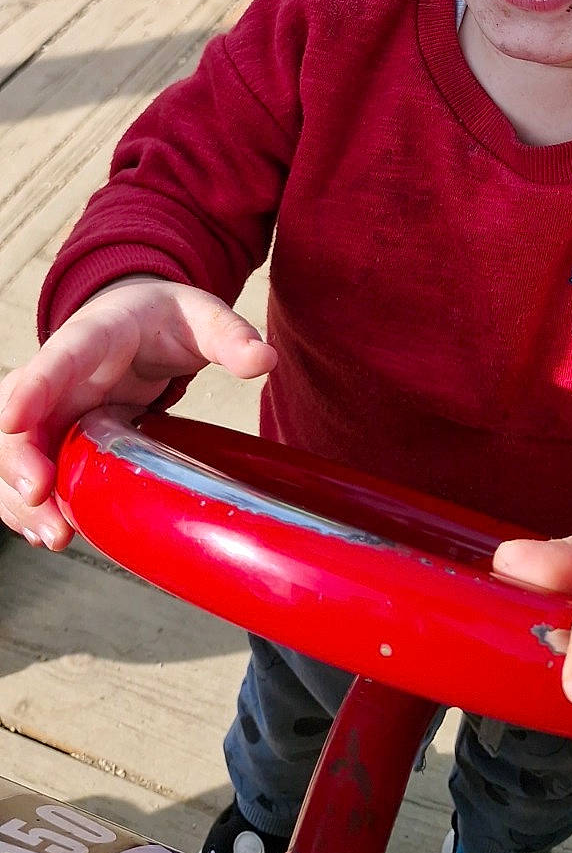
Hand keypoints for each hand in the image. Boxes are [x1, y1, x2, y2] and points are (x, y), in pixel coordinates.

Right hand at [0, 279, 275, 549]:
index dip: (32, 390)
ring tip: (53, 536)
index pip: (57, 359)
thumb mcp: (203, 316)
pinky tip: (49, 532)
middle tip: (42, 500)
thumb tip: (264, 360)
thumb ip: (230, 336)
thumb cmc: (164, 316)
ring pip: (13, 452)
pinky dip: (29, 505)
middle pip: (21, 415)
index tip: (12, 422)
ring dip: (20, 497)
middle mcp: (60, 374)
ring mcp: (52, 407)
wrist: (138, 317)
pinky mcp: (56, 436)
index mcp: (93, 336)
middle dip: (18, 461)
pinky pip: (29, 471)